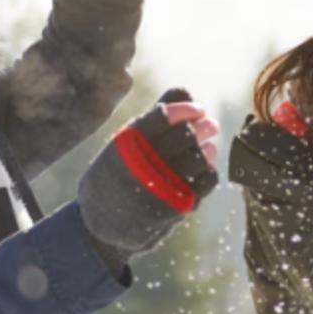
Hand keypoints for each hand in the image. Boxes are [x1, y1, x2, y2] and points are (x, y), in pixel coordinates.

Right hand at [78, 88, 219, 258]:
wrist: (102, 222)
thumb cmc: (119, 171)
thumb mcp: (126, 143)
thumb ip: (154, 116)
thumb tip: (185, 92)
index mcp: (126, 144)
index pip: (163, 116)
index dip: (186, 109)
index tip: (197, 109)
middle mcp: (142, 164)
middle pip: (185, 135)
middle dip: (203, 126)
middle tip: (210, 124)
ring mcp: (159, 187)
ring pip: (199, 158)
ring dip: (207, 149)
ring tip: (208, 146)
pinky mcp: (174, 207)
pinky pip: (205, 182)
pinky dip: (209, 171)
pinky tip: (204, 168)